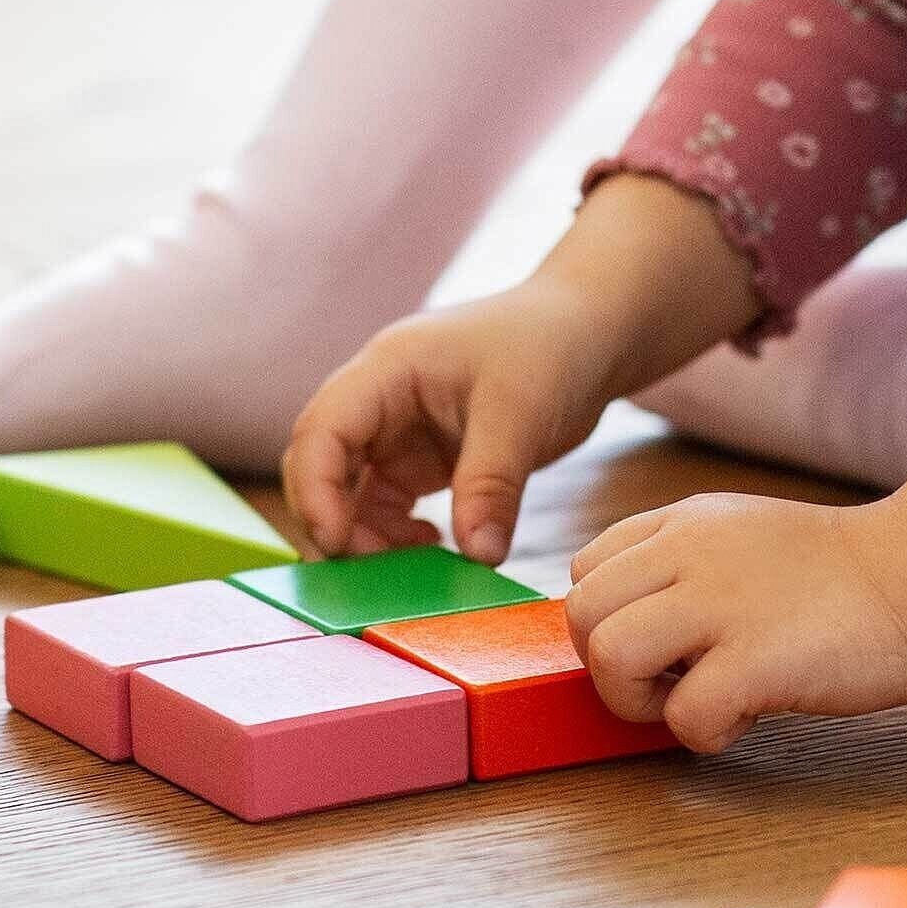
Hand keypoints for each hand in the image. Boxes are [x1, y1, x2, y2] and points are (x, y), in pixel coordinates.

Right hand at [282, 170, 763, 565]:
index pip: (321, 430)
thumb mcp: (521, 412)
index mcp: (388, 368)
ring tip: (410, 570)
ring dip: (365, 537)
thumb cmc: (553, 347)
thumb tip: (477, 558)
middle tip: (371, 576)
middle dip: (333, 522)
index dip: (315, 491)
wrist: (591, 332)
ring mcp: (397, 429)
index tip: (337, 545)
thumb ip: (492, 484)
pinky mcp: (421, 457)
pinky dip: (396, 536)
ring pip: (349, 493)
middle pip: (320, 465)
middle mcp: (380, 398)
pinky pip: (386, 505)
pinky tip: (436, 548)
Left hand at [563, 449, 906, 752]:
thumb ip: (680, 563)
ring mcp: (720, 604)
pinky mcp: (757, 659)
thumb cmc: (834, 572)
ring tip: (697, 702)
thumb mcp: (739, 535)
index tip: (659, 644)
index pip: (586, 570)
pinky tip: (748, 718)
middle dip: (610, 668)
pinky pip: (685, 714)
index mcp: (683, 524)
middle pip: (581, 615)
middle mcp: (689, 554)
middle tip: (670, 684)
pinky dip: (706, 735)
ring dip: (642, 702)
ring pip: (609, 656)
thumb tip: (630, 627)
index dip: (609, 620)